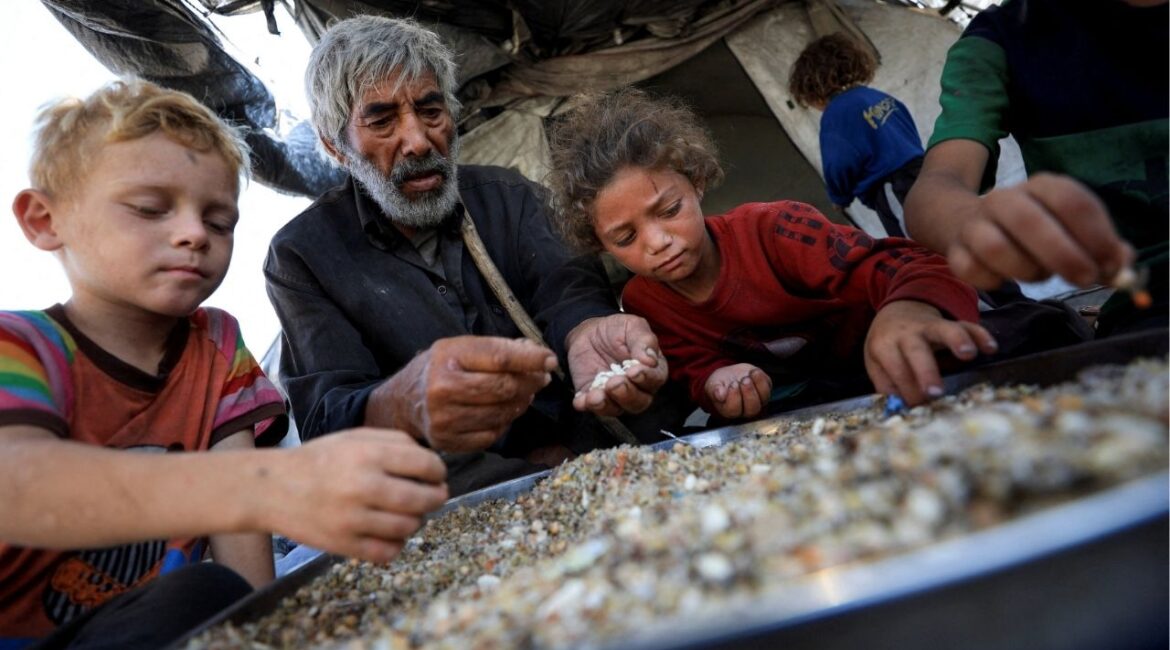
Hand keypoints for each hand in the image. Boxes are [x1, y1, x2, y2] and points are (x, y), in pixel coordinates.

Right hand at [268, 428, 447, 562]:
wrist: (271, 489)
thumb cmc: (319, 460)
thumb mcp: (355, 437)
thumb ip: (395, 442)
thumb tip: (431, 460)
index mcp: (369, 455)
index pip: (427, 465)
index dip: (438, 471)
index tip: (436, 475)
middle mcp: (363, 486)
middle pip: (425, 499)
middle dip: (436, 497)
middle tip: (433, 495)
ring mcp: (353, 519)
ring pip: (410, 527)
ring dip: (416, 520)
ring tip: (406, 512)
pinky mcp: (343, 545)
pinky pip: (389, 552)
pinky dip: (396, 544)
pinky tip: (389, 532)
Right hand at [372, 336, 555, 451]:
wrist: (402, 402)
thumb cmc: (439, 369)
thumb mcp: (460, 347)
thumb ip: (497, 349)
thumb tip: (538, 353)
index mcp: (447, 357)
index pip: (500, 357)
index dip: (531, 359)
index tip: (550, 359)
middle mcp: (442, 388)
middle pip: (505, 387)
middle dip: (531, 382)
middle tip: (542, 378)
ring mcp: (444, 419)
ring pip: (502, 413)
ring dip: (521, 403)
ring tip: (525, 394)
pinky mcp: (448, 441)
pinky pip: (492, 434)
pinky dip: (505, 422)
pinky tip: (504, 411)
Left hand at [566, 314, 667, 415]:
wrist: (589, 333)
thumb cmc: (617, 330)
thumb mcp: (633, 327)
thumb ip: (644, 341)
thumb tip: (650, 359)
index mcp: (652, 370)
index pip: (655, 380)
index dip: (646, 378)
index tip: (634, 371)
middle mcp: (637, 388)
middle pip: (639, 402)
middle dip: (626, 394)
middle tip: (614, 382)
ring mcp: (615, 396)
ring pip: (616, 409)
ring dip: (607, 404)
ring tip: (596, 395)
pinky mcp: (594, 397)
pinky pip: (592, 408)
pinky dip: (586, 405)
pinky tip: (582, 400)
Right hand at [703, 363, 771, 418]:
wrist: (728, 376)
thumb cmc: (719, 384)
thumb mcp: (712, 385)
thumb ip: (714, 390)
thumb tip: (720, 394)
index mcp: (730, 411)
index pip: (734, 410)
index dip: (734, 398)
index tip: (732, 384)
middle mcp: (746, 410)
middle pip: (752, 408)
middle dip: (749, 393)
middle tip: (743, 380)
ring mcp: (757, 401)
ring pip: (763, 398)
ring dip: (758, 386)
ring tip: (748, 376)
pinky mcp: (764, 390)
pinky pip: (768, 387)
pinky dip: (762, 379)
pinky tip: (754, 372)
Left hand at [864, 300, 997, 405]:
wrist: (897, 311)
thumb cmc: (888, 345)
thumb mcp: (876, 362)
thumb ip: (887, 385)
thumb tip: (902, 408)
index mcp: (884, 345)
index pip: (897, 370)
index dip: (908, 391)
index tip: (919, 407)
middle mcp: (906, 333)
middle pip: (916, 351)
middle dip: (926, 372)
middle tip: (935, 392)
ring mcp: (929, 325)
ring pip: (944, 329)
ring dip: (956, 340)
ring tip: (968, 355)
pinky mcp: (949, 321)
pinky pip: (966, 325)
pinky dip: (979, 334)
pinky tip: (991, 348)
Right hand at [948, 173, 1133, 288]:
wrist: (967, 221)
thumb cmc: (1033, 231)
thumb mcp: (1070, 229)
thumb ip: (1101, 247)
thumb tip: (1122, 265)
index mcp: (1040, 186)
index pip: (1071, 200)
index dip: (1096, 234)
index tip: (1110, 263)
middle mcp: (1005, 199)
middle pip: (1029, 220)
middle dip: (1063, 254)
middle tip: (1085, 278)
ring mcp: (975, 224)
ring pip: (995, 246)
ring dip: (1026, 270)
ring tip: (1039, 275)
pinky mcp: (956, 251)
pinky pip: (971, 270)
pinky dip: (993, 281)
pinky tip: (1005, 279)